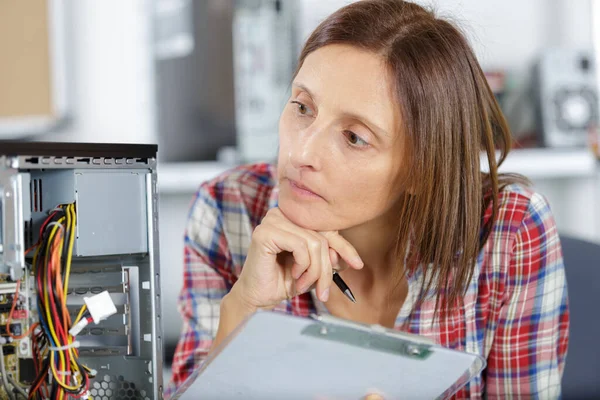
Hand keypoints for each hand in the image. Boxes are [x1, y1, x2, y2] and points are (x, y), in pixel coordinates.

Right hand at [231, 207, 363, 309]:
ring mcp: (272, 220)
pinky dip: (303, 266)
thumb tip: (349, 257)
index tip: (357, 264)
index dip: (343, 247)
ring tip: (305, 284)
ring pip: (314, 242)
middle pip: (322, 236)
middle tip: (324, 289)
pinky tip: (294, 275)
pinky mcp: (265, 232)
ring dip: (315, 270)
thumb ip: (329, 257)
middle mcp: (282, 213)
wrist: (258, 298)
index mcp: (293, 217)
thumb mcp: (314, 267)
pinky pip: (301, 246)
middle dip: (327, 267)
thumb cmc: (283, 280)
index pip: (326, 227)